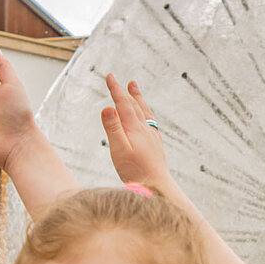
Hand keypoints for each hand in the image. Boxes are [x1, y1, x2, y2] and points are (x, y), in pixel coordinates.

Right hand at [101, 73, 173, 192]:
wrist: (157, 186)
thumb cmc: (135, 171)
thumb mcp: (119, 149)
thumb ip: (113, 128)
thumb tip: (107, 107)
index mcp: (134, 128)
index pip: (123, 104)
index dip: (116, 89)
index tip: (109, 76)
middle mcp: (145, 130)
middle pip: (135, 105)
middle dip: (127, 92)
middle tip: (123, 80)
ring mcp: (152, 137)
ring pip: (144, 112)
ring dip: (138, 99)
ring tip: (135, 89)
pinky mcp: (155, 146)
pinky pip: (150, 122)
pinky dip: (145, 113)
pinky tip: (146, 117)